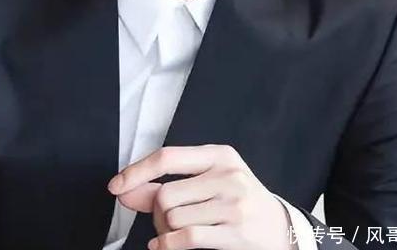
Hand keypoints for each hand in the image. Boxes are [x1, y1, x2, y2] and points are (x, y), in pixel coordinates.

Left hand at [107, 144, 293, 249]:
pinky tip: (164, 246)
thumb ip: (165, 185)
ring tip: (174, 232)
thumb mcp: (206, 182)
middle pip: (166, 194)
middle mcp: (227, 174)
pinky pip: (186, 238)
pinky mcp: (236, 231)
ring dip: (164, 230)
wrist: (279, 226)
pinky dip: (167, 245)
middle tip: (163, 220)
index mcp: (218, 155)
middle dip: (156, 212)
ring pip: (173, 217)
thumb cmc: (237, 199)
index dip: (137, 171)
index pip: (167, 157)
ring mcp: (233, 202)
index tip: (117, 185)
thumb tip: (126, 191)